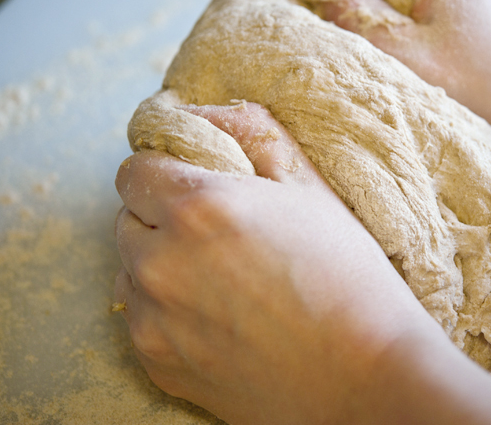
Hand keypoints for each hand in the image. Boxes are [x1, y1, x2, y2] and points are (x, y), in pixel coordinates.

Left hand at [113, 102, 439, 423]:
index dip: (165, 169)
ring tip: (218, 277)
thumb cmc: (346, 277)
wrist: (364, 379)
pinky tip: (218, 316)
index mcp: (197, 207)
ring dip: (157, 263)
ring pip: (128, 271)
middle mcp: (160, 263)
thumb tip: (205, 112)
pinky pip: (139, 320)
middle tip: (216, 231)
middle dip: (160, 215)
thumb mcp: (311, 188)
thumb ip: (254, 133)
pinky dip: (164, 312)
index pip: (134, 169)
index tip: (193, 180)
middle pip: (127, 218)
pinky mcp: (158, 365)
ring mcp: (153, 321)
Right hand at [304, 0, 490, 175]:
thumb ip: (358, 14)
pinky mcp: (487, 29)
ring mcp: (477, 0)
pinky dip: (414, 50)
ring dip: (387, 36)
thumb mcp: (408, 54)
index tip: (305, 22)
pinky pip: (433, 30)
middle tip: (336, 55)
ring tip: (374, 73)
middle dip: (359, 14)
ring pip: (408, 11)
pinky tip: (409, 80)